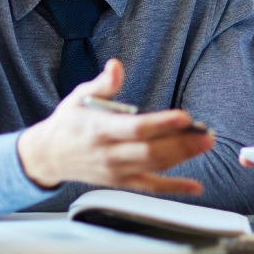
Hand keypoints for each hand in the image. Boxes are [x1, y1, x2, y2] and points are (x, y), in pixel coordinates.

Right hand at [17, 59, 214, 193]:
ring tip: (206, 144)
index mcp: (100, 129)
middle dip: (182, 143)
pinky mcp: (121, 183)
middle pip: (151, 151)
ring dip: (183, 157)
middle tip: (207, 134)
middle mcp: (109, 153)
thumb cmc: (69, 122)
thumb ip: (102, 84)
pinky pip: (151, 187)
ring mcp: (116, 171)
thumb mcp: (79, 96)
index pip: (136, 128)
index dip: (162, 123)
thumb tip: (115, 66)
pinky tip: (195, 186)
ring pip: (154, 167)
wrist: (47, 156)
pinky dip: (173, 188)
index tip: (185, 117)